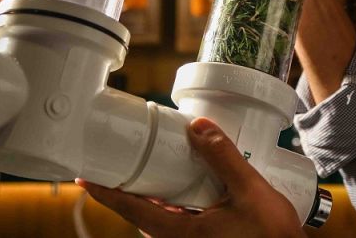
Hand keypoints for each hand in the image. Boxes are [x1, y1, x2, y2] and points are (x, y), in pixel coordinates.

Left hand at [77, 118, 304, 237]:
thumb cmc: (270, 235)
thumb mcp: (249, 190)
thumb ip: (223, 157)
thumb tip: (198, 127)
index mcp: (180, 233)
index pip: (132, 210)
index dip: (107, 193)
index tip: (85, 179)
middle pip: (142, 216)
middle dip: (130, 192)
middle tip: (121, 167)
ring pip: (160, 222)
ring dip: (154, 199)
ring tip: (156, 173)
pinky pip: (178, 225)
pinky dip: (174, 207)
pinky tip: (189, 193)